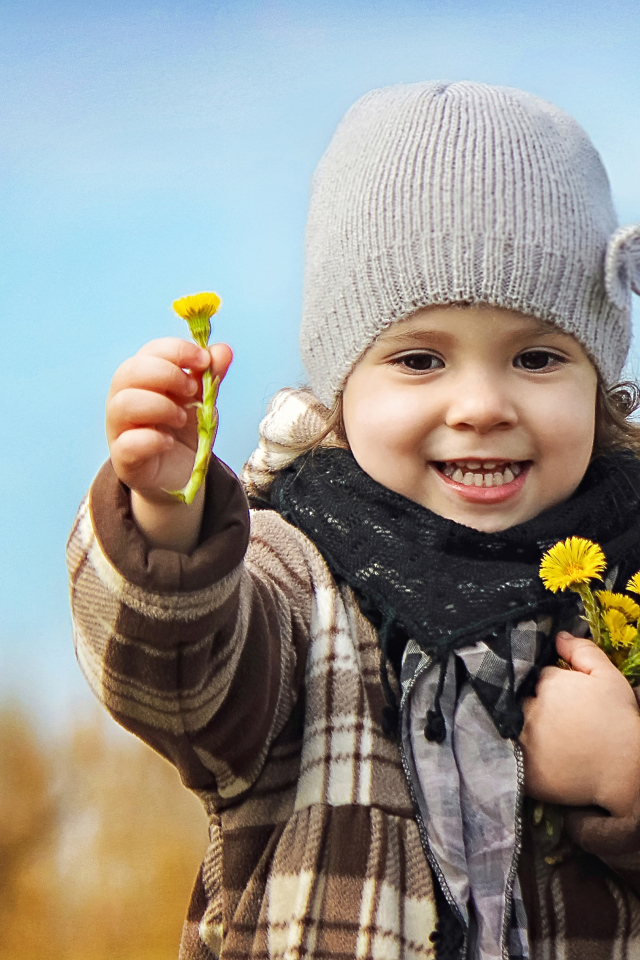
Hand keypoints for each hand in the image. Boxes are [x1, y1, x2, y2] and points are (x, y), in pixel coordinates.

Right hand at [107, 337, 231, 498]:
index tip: (204, 361)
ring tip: (181, 418)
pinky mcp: (123, 458)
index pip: (150, 351)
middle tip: (192, 391)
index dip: (177, 351)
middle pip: (129, 371)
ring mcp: (119, 428)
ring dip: (159, 406)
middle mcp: (124, 398)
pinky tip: (169, 442)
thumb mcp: (202, 401)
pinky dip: (152, 439)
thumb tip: (223, 350)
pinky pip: (127, 443)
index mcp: (143, 378)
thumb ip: (210, 376)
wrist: (182, 474)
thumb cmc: (185, 431)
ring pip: (123, 403)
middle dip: (166, 375)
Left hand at [520, 632, 639, 816]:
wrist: (626, 772)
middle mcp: (530, 710)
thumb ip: (583, 652)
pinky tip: (535, 757)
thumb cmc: (620, 722)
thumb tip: (558, 636)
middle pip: (521, 700)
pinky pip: (510, 758)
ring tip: (545, 738)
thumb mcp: (608, 678)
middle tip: (554, 719)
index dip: (548, 685)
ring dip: (521, 728)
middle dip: (532, 705)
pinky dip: (516, 756)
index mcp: (548, 684)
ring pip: (513, 727)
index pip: (537, 677)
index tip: (561, 697)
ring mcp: (524, 741)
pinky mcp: (523, 770)